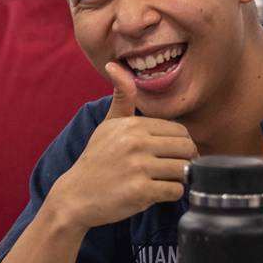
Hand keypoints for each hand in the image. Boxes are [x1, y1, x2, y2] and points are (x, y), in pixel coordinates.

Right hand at [45, 63, 196, 230]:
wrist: (75, 196)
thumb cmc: (95, 161)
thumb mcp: (107, 125)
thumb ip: (122, 97)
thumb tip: (114, 65)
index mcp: (133, 125)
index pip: (180, 131)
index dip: (179, 145)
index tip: (167, 155)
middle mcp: (136, 143)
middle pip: (187, 149)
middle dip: (183, 161)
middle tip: (169, 170)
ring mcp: (139, 167)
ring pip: (184, 170)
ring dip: (177, 178)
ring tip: (161, 180)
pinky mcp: (141, 191)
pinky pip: (175, 190)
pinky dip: (170, 195)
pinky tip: (154, 193)